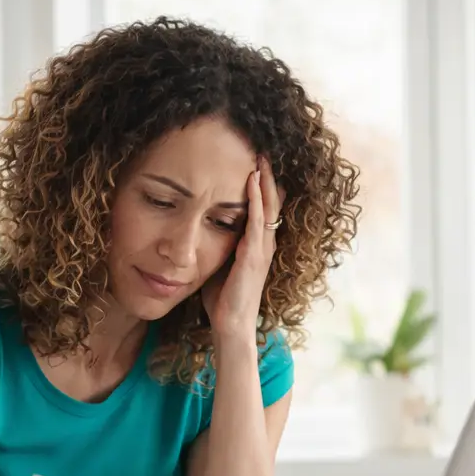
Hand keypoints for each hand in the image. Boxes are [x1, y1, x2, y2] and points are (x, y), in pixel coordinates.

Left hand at [202, 157, 281, 342]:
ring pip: (269, 207)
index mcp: (258, 246)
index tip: (256, 162)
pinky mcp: (253, 256)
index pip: (265, 208)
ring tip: (261, 158)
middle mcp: (265, 245)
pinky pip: (257, 221)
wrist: (230, 325)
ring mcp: (262, 250)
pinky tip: (252, 181)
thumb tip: (202, 227)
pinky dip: (256, 199)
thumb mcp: (220, 263)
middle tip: (262, 150)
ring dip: (265, 181)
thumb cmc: (222, 299)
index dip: (263, 186)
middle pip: (272, 202)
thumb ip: (219, 245)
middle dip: (267, 176)